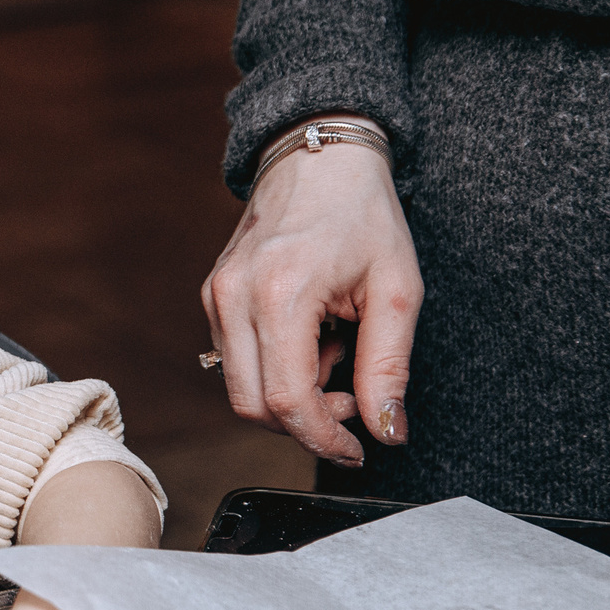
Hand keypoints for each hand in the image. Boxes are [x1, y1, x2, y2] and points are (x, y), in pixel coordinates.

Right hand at [199, 120, 420, 466]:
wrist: (320, 158)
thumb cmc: (363, 214)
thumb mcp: (397, 291)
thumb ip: (389, 367)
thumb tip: (387, 431)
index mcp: (281, 293)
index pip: (288, 400)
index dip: (324, 439)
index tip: (356, 451)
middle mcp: (234, 297)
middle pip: (253, 405)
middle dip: (307, 421)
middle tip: (354, 398)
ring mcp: (216, 296)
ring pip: (240, 388)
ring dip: (292, 392)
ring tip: (335, 350)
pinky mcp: (212, 296)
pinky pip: (235, 359)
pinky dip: (276, 367)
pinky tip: (311, 335)